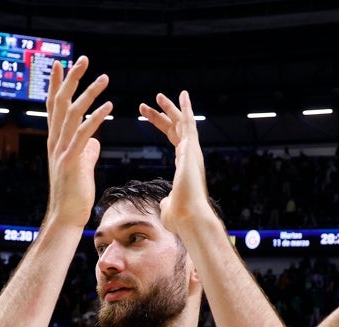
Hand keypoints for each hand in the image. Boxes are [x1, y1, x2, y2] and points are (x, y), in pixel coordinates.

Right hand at [44, 57, 111, 227]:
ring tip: (104, 77)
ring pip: (72, 113)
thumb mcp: (81, 167)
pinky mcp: (72, 160)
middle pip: (60, 102)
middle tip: (81, 59)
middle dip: (70, 79)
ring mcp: (62, 151)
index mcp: (56, 142)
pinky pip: (85, 133)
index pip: (54, 106)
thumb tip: (94, 141)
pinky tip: (109, 106)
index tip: (60, 64)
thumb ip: (87, 151)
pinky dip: (96, 117)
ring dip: (89, 93)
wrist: (66, 217)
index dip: (56, 84)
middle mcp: (55, 142)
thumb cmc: (74, 195)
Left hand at [139, 91, 212, 232]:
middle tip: (145, 105)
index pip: (173, 139)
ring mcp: (193, 152)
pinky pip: (189, 124)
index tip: (148, 116)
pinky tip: (182, 95)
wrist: (190, 218)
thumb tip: (164, 202)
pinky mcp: (192, 150)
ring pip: (182, 123)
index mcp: (184, 166)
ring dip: (170, 109)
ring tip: (158, 96)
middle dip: (160, 116)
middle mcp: (191, 156)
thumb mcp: (168, 207)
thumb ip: (166, 201)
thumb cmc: (180, 218)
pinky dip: (187, 109)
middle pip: (175, 129)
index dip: (161, 126)